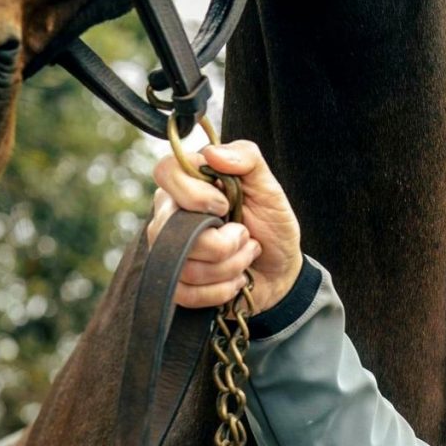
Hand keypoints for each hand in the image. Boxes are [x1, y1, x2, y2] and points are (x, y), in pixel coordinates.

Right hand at [146, 137, 304, 314]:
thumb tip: (212, 153)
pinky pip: (185, 293)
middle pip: (169, 228)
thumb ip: (247, 158)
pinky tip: (236, 280)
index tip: (225, 206)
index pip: (165, 171)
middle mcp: (169, 215)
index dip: (194, 193)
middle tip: (245, 235)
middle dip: (222, 242)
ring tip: (246, 256)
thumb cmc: (271, 223)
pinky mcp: (175, 285)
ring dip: (230, 266)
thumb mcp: (269, 187)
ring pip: (184, 265)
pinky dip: (222, 290)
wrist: (280, 269)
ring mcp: (167, 251)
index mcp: (187, 183)